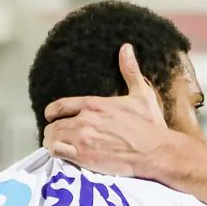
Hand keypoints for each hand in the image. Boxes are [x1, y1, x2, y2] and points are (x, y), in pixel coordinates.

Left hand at [43, 44, 170, 174]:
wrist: (155, 151)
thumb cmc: (149, 125)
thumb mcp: (141, 94)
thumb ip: (130, 72)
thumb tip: (126, 48)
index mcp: (93, 104)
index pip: (60, 105)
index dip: (51, 112)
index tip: (51, 116)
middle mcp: (84, 119)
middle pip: (54, 124)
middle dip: (53, 130)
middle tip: (58, 136)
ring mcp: (82, 139)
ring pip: (52, 138)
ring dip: (53, 142)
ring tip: (58, 147)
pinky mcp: (84, 157)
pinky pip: (57, 152)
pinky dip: (56, 153)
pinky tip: (63, 155)